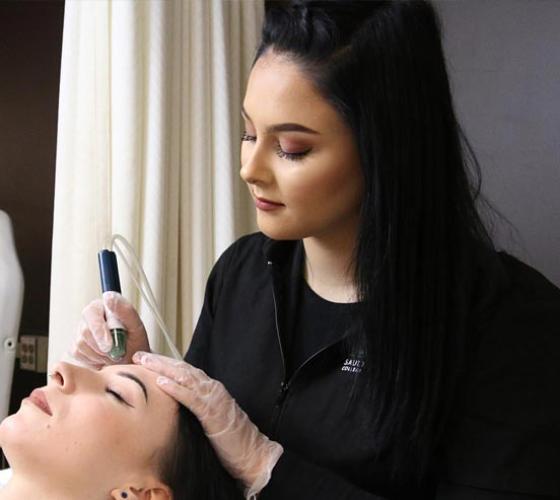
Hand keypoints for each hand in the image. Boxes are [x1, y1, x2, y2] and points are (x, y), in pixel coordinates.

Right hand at [71, 292, 150, 367]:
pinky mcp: (76, 346)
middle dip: (101, 346)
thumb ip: (125, 310)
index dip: (99, 330)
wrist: (131, 361)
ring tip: (113, 354)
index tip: (109, 345)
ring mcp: (81, 331)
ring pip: (81, 344)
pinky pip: (78, 354)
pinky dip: (93, 360)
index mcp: (103, 306)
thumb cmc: (135, 342)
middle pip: (85, 330)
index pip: (92, 312)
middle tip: (116, 353)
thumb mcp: (136, 326)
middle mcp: (90, 317)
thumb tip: (108, 297)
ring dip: (100, 354)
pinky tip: (104, 358)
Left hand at [133, 351, 283, 498]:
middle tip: (140, 354)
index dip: (165, 363)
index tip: (146, 358)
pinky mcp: (213, 413)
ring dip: (163, 369)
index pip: (185, 370)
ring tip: (146, 363)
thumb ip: (196, 405)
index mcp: (210, 388)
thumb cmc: (230, 438)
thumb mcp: (209, 416)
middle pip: (182, 369)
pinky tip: (162, 383)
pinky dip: (176, 389)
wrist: (251, 451)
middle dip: (160, 361)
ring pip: (185, 378)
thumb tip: (174, 403)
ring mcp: (213, 398)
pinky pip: (191, 398)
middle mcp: (212, 388)